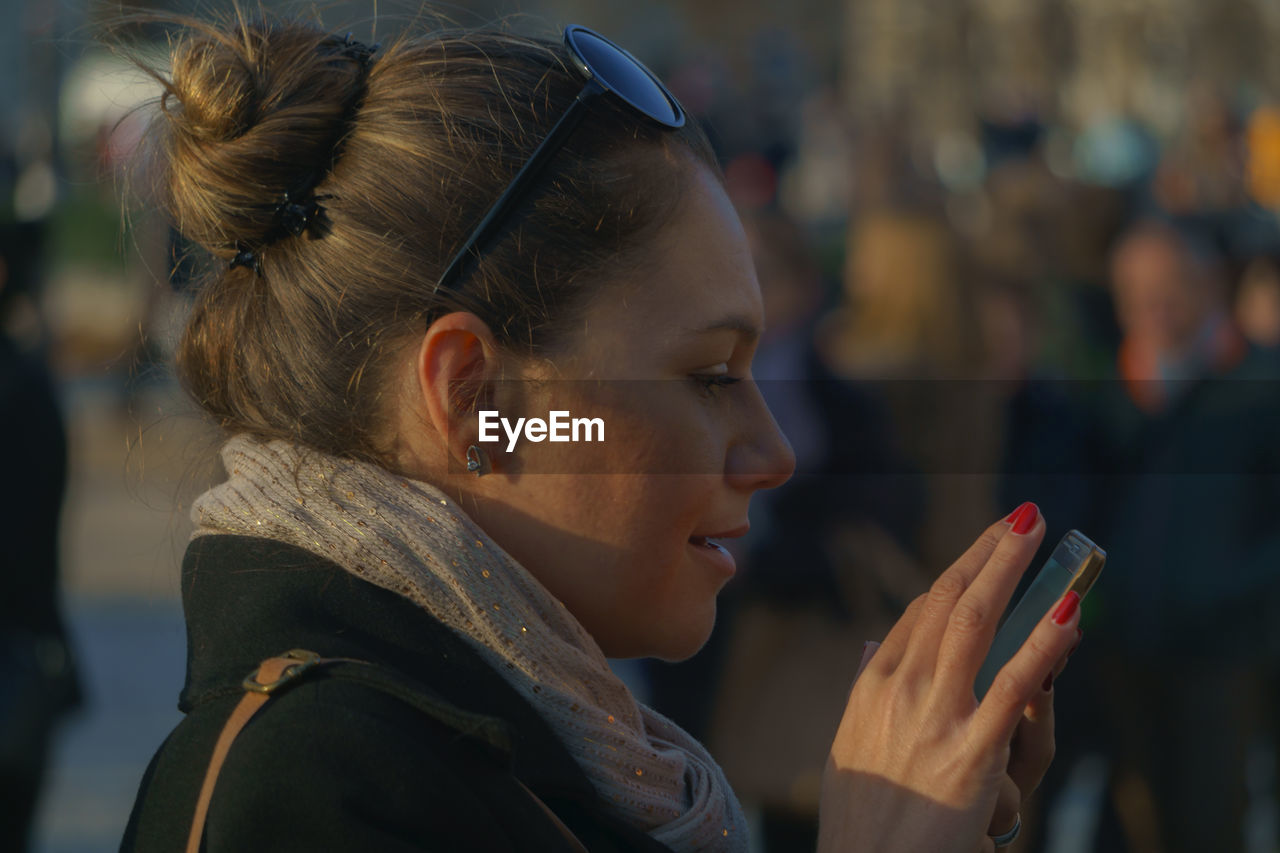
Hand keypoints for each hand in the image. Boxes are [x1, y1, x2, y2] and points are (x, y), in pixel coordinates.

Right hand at [817, 505, 1081, 852]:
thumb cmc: (860, 818)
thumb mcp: (852, 745)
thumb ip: (866, 691)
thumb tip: (875, 645)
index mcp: (874, 684)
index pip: (923, 612)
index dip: (962, 573)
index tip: (989, 549)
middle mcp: (900, 687)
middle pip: (949, 600)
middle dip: (989, 552)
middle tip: (1024, 518)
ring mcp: (934, 716)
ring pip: (974, 622)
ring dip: (1008, 567)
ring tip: (1038, 530)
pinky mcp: (970, 753)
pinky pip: (1013, 686)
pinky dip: (1043, 643)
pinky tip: (1068, 612)